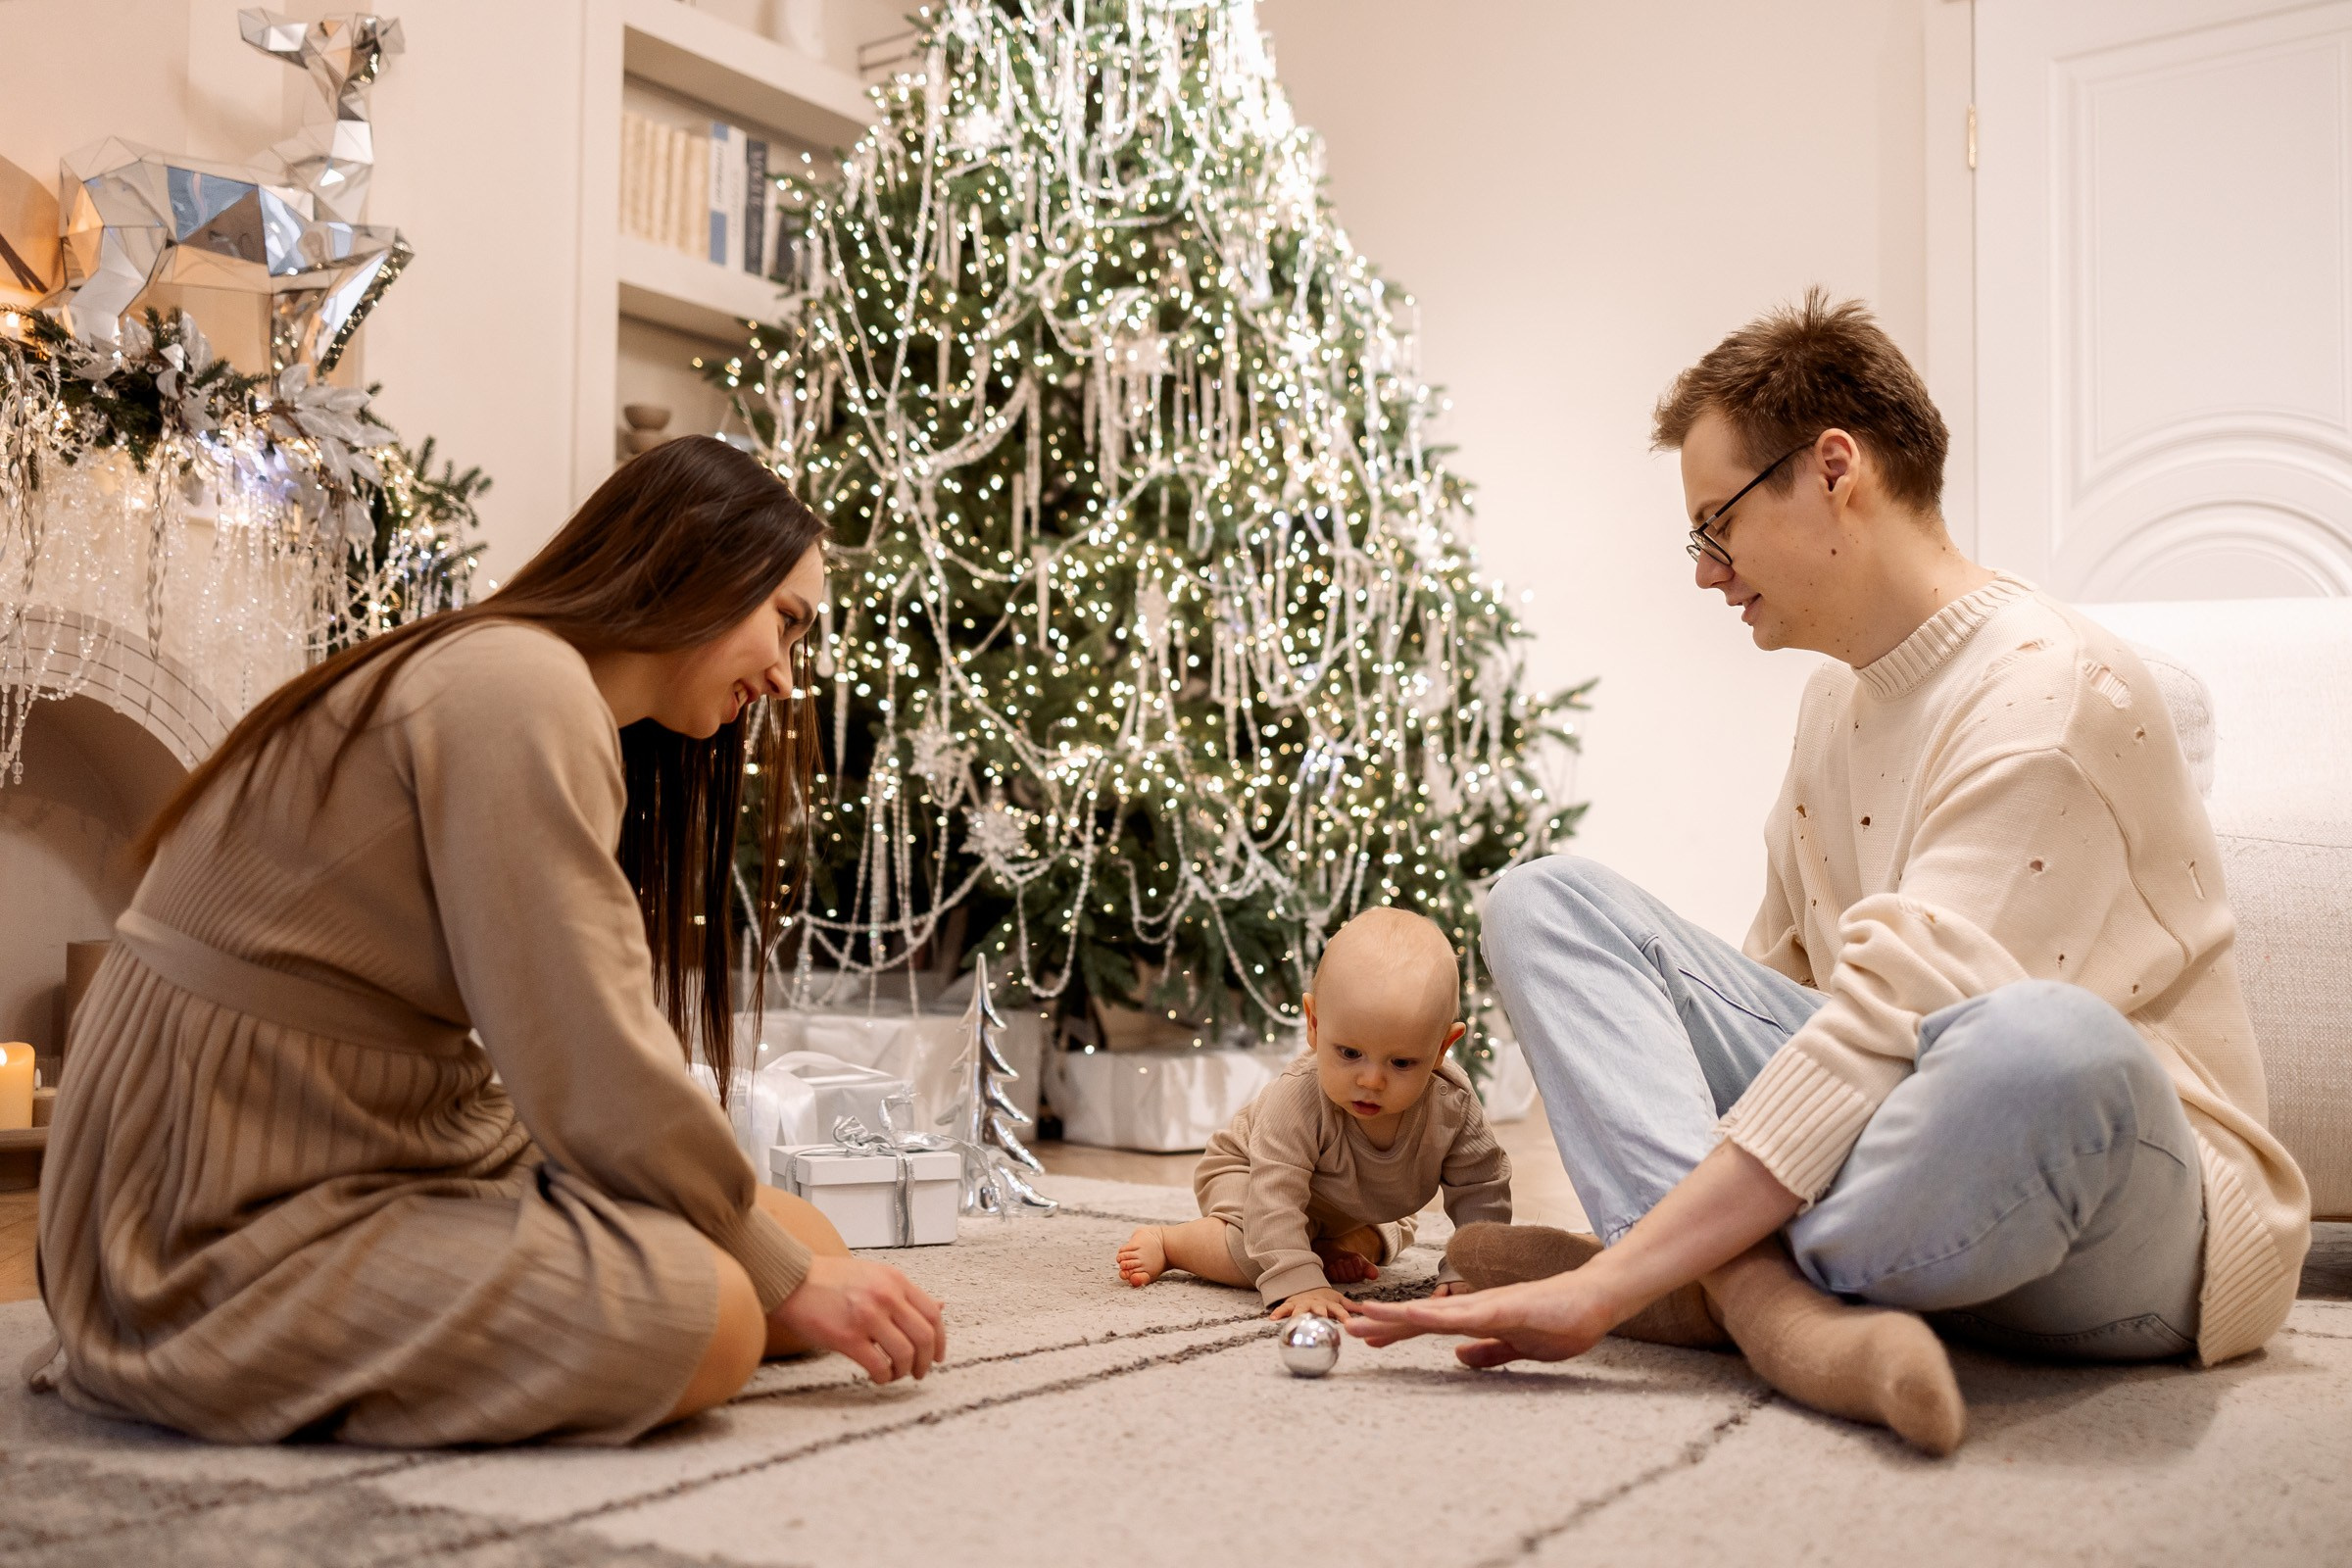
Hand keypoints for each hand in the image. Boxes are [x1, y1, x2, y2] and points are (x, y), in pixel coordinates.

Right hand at [768, 1254, 946, 1383]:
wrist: (792, 1279)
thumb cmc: (830, 1279)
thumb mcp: (875, 1275)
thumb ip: (905, 1293)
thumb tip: (940, 1307)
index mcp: (895, 1280)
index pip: (933, 1314)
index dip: (941, 1341)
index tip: (938, 1355)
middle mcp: (886, 1296)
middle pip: (925, 1337)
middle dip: (927, 1361)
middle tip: (920, 1372)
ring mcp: (868, 1317)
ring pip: (905, 1354)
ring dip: (905, 1371)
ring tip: (896, 1374)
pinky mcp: (847, 1337)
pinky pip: (878, 1365)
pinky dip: (884, 1376)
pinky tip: (878, 1376)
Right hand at [1271, 1286, 1356, 1320]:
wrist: (1307, 1286)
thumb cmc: (1325, 1298)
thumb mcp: (1339, 1300)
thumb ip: (1351, 1307)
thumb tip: (1367, 1311)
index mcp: (1329, 1304)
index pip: (1340, 1310)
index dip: (1345, 1316)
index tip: (1350, 1324)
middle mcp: (1317, 1303)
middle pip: (1319, 1309)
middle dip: (1321, 1314)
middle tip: (1321, 1320)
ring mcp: (1303, 1303)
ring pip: (1301, 1309)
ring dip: (1299, 1315)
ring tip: (1296, 1322)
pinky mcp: (1291, 1303)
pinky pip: (1283, 1308)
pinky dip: (1278, 1313)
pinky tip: (1272, 1319)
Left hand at [1345, 1272, 1612, 1367]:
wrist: (1598, 1298)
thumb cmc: (1563, 1320)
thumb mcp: (1519, 1345)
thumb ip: (1490, 1351)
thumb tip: (1459, 1360)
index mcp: (1479, 1317)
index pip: (1429, 1324)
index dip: (1396, 1329)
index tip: (1365, 1335)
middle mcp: (1478, 1306)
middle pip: (1423, 1316)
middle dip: (1385, 1321)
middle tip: (1348, 1326)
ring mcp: (1492, 1304)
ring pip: (1437, 1311)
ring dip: (1401, 1314)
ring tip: (1368, 1317)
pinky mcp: (1508, 1307)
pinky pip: (1467, 1313)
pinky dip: (1440, 1314)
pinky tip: (1417, 1314)